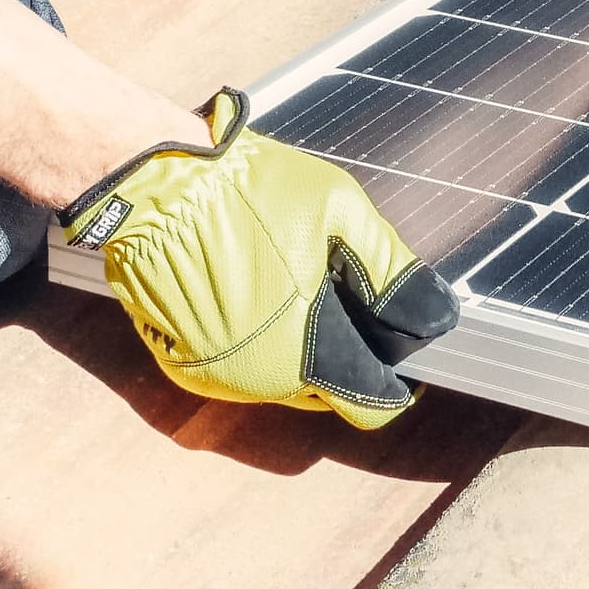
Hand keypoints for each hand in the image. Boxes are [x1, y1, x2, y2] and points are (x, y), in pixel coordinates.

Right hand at [61, 91, 458, 427]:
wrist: (154, 184)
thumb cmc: (249, 190)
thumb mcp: (339, 211)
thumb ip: (390, 271)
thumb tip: (434, 317)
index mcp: (307, 351)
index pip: (371, 404)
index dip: (393, 380)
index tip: (400, 351)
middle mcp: (261, 381)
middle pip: (327, 391)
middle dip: (345, 354)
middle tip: (342, 296)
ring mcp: (218, 377)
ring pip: (284, 380)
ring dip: (300, 347)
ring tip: (294, 284)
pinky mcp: (184, 364)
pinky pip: (241, 366)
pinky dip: (258, 341)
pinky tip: (255, 291)